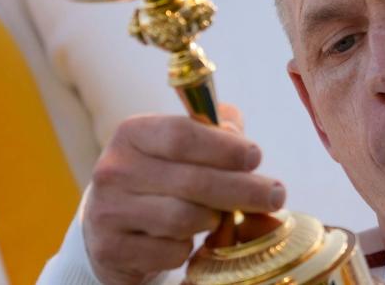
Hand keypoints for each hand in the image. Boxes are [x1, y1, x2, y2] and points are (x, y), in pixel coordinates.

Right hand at [83, 104, 285, 283]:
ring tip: (219, 216)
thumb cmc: (160, 175)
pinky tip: (187, 239)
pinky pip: (170, 252)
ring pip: (184, 219)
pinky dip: (187, 248)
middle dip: (242, 189)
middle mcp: (114, 168)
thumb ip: (216, 131)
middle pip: (192, 181)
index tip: (256, 157)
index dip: (225, 148)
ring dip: (212, 220)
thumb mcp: (181, 145)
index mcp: (133, 133)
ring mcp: (109, 210)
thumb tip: (241, 140)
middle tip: (276, 196)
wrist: (110, 222)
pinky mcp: (112, 248)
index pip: (182, 135)